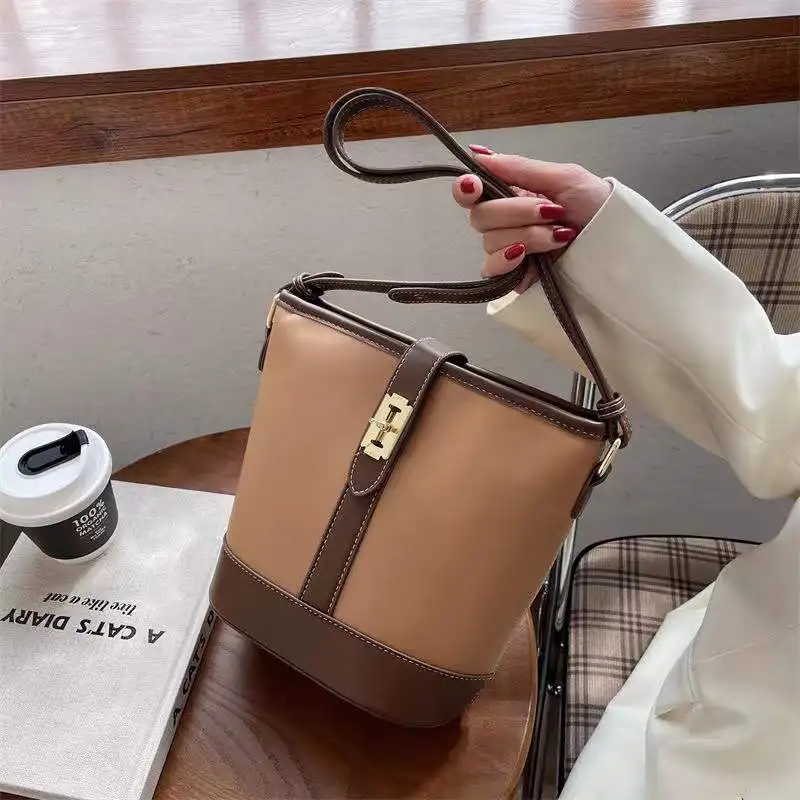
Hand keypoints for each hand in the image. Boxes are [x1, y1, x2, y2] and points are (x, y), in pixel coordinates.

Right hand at [452, 147, 611, 291]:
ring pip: (490, 242)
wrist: (618, 245)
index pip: (471, 191)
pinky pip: (491, 271)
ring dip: (528, 236)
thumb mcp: (564, 177)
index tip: (475, 186)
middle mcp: (505, 222)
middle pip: (480, 217)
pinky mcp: (513, 277)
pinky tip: (528, 257)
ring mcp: (509, 251)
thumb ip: (518, 168)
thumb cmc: (598, 207)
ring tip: (559, 237)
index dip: (466, 188)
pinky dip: (508, 261)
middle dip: (516, 213)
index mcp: (512, 194)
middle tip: (552, 212)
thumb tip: (478, 154)